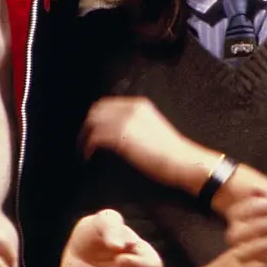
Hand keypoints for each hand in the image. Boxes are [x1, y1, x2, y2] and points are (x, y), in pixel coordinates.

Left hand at [81, 96, 196, 187]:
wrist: (183, 161)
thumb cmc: (171, 152)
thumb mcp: (153, 129)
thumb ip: (136, 125)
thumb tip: (118, 133)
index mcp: (139, 105)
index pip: (107, 104)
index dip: (96, 118)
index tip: (91, 131)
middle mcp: (131, 108)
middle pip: (96, 110)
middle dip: (87, 125)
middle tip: (84, 141)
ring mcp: (126, 121)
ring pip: (92, 123)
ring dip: (84, 137)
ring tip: (84, 151)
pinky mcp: (122, 136)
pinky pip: (94, 137)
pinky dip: (87, 147)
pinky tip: (89, 156)